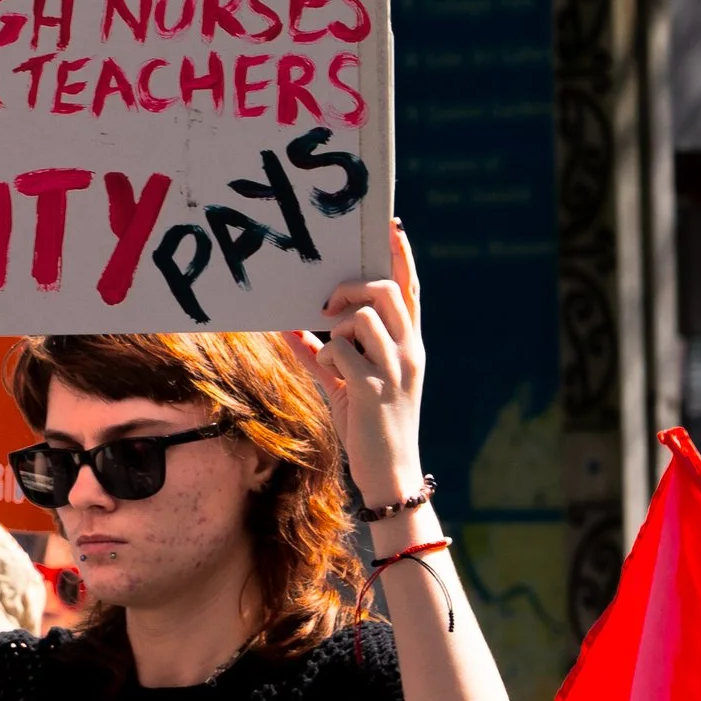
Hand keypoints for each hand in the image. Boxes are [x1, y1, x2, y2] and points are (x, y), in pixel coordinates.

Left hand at [293, 218, 426, 504]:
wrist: (391, 473)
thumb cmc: (370, 426)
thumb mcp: (349, 385)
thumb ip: (323, 354)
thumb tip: (290, 329)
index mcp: (410, 346)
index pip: (411, 291)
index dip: (402, 257)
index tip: (391, 227)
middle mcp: (409, 352)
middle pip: (383, 292)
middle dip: (351, 290)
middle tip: (327, 304)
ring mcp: (394, 369)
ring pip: (360, 318)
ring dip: (336, 331)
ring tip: (334, 357)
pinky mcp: (372, 389)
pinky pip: (339, 351)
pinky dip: (327, 358)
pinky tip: (333, 377)